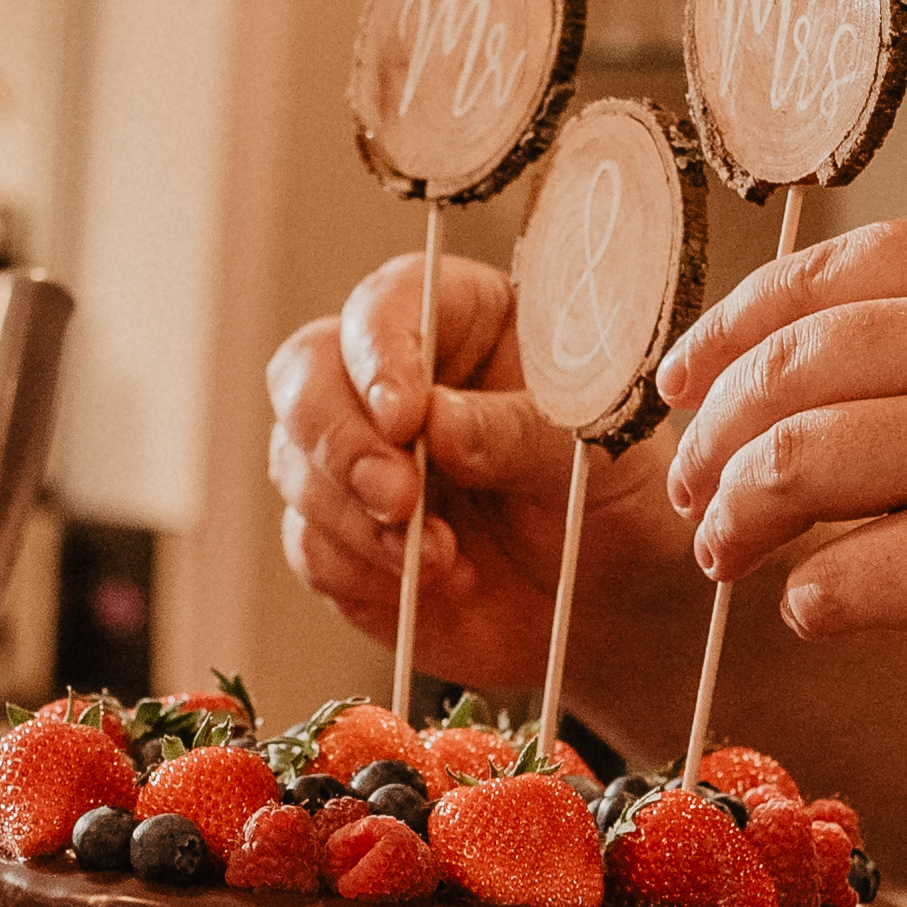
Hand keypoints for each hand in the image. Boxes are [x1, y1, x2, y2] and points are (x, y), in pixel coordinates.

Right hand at [265, 244, 693, 693]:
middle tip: (399, 501)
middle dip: (340, 440)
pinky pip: (307, 541)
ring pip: (293, 459)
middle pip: (306, 371)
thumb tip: (434, 422)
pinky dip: (358, 569)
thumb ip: (517, 432)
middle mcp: (393, 378)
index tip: (404, 417)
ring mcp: (358, 455)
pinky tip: (434, 585)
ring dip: (355, 518)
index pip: (387, 303)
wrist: (609, 603)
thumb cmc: (612, 501)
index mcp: (464, 322)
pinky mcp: (343, 532)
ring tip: (445, 561)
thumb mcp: (594, 457)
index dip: (379, 352)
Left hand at [655, 217, 906, 728]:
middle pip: (785, 371)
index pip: (824, 275)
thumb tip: (815, 353)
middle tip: (690, 484)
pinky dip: (806, 601)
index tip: (683, 377)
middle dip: (712, 434)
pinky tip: (817, 610)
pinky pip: (836, 580)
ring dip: (734, 516)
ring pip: (789, 466)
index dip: (730, 327)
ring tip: (727, 550)